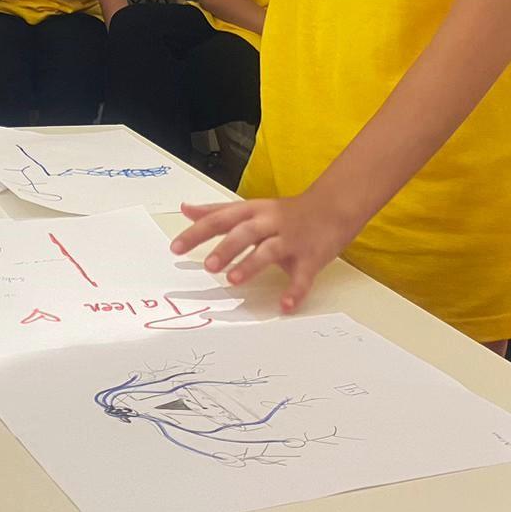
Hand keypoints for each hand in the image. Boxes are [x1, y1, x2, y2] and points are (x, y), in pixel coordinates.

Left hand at [168, 190, 363, 313]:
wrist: (334, 206)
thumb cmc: (287, 211)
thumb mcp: (251, 207)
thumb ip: (218, 211)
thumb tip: (185, 209)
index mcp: (253, 212)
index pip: (220, 219)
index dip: (197, 232)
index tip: (176, 248)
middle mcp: (270, 223)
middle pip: (244, 233)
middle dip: (225, 248)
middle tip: (207, 266)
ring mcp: (291, 240)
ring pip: (269, 251)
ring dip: (251, 265)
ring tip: (233, 280)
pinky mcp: (311, 257)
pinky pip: (303, 276)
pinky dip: (295, 292)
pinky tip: (285, 306)